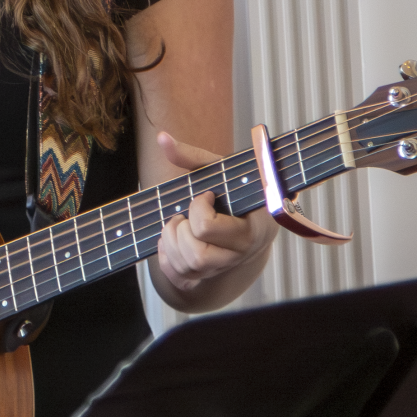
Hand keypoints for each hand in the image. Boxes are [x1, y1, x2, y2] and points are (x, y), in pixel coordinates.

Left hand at [150, 132, 276, 310]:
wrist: (254, 216)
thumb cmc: (237, 189)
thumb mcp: (220, 169)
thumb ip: (191, 156)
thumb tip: (162, 138)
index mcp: (250, 231)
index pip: (207, 228)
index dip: (198, 207)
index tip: (206, 195)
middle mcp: (238, 256)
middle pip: (196, 255)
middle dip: (180, 230)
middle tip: (186, 214)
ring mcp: (222, 268)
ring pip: (187, 268)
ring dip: (171, 243)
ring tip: (178, 224)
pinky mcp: (208, 276)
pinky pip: (180, 278)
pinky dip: (166, 260)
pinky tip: (171, 240)